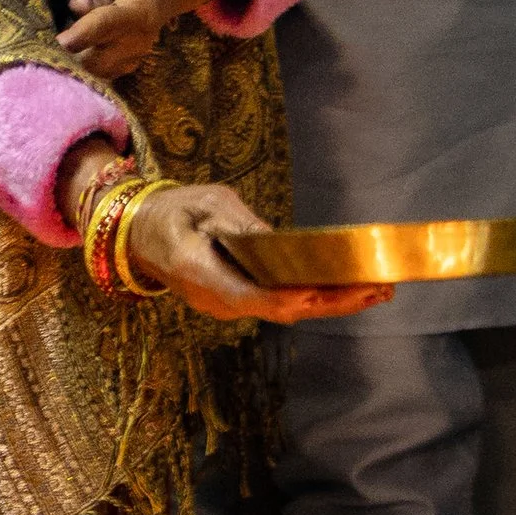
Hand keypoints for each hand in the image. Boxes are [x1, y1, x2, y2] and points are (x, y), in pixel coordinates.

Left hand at [58, 0, 240, 81]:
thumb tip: (77, 7)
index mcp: (140, 11)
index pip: (107, 25)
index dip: (82, 34)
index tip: (61, 40)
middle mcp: (139, 42)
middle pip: (94, 59)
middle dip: (68, 50)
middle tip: (51, 30)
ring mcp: (133, 59)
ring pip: (92, 71)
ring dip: (73, 58)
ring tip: (65, 34)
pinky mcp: (123, 68)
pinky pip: (96, 74)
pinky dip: (80, 63)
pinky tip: (74, 46)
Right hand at [121, 177, 392, 326]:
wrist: (138, 235)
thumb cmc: (171, 211)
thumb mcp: (204, 203)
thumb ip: (239, 224)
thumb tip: (277, 241)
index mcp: (201, 274)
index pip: (251, 294)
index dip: (289, 296)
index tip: (323, 291)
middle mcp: (218, 301)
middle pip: (282, 310)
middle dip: (332, 302)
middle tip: (377, 289)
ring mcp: (228, 306)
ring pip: (286, 311)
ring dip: (332, 302)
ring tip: (377, 289)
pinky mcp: (239, 301)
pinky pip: (281, 304)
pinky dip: (317, 298)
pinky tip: (349, 289)